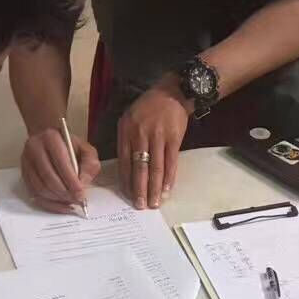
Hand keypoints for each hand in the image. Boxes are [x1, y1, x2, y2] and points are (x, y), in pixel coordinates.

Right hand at [21, 128, 99, 213]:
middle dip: (65, 194)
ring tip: (71, 202)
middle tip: (77, 201)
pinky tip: (61, 205)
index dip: (72, 183)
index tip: (81, 195)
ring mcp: (27, 162)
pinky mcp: (24, 174)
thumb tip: (83, 183)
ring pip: (40, 189)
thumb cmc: (69, 146)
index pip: (61, 164)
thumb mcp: (85, 149)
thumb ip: (90, 165)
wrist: (48, 139)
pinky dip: (49, 204)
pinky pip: (35, 194)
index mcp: (51, 139)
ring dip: (57, 200)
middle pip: (49, 179)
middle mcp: (35, 149)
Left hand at [118, 78, 191, 209]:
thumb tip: (127, 171)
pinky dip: (169, 178)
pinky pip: (171, 162)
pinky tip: (166, 190)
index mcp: (126, 130)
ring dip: (154, 188)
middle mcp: (140, 134)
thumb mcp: (130, 119)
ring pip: (155, 168)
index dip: (126, 181)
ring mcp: (158, 136)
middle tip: (139, 206)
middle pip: (139, 167)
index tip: (128, 195)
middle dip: (139, 189)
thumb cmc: (148, 108)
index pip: (124, 161)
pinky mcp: (174, 138)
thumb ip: (126, 141)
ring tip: (154, 203)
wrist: (172, 93)